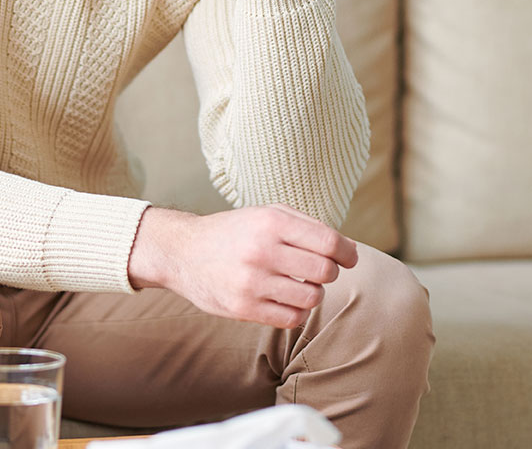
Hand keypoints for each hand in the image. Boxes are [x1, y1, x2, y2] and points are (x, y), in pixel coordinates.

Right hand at [127, 204, 358, 327]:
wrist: (183, 252)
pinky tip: (286, 300)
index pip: (329, 242)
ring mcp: (251, 282)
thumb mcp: (267, 213)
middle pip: (325, 271)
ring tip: (300, 285)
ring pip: (311, 297)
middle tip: (318, 271)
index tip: (349, 258)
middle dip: (330, 273)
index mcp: (271, 222)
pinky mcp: (243, 308)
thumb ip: (307, 225)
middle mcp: (261, 251)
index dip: (347, 253)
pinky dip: (297, 311)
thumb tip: (347, 249)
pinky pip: (291, 318)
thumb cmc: (235, 232)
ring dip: (313, 293)